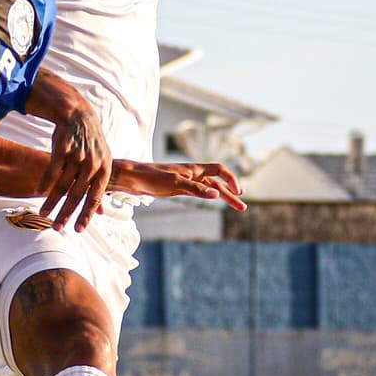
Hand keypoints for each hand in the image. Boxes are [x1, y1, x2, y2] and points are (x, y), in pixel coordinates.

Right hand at [38, 105, 112, 231]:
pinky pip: (51, 172)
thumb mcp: (101, 163)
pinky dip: (44, 184)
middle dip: (65, 214)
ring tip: (43, 214)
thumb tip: (101, 213)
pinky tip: (38, 193)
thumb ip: (99, 187)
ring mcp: (77, 157)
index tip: (77, 230)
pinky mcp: (63, 150)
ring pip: (62, 186)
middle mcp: (92, 165)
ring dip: (51, 202)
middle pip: (77, 195)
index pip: (94, 198)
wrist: (79, 117)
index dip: (86, 215)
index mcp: (104, 170)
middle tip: (57, 228)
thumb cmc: (91, 144)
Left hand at [111, 160, 247, 211]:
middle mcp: (192, 173)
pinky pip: (199, 191)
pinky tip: (215, 198)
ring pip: (209, 188)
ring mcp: (186, 181)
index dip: (231, 179)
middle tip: (243, 208)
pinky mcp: (178, 188)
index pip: (220, 169)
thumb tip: (217, 194)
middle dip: (231, 194)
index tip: (238, 192)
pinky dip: (209, 195)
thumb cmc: (152, 177)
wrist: (132, 178)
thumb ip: (196, 189)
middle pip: (217, 182)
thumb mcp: (176, 184)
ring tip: (236, 205)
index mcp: (194, 168)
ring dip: (223, 196)